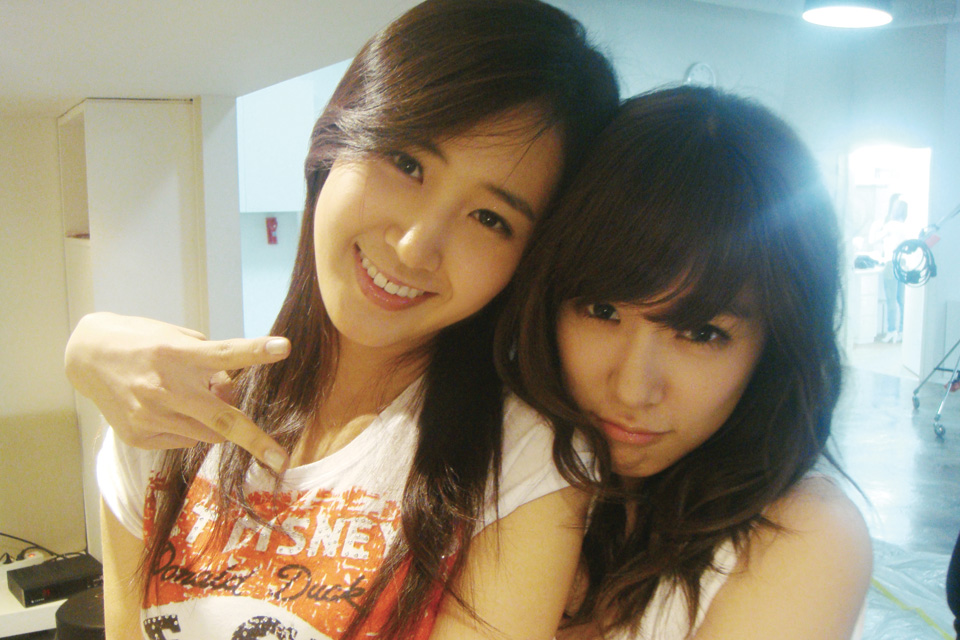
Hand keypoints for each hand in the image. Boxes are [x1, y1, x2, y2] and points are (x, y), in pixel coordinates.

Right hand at [64, 312, 289, 471]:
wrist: (87, 357)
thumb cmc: (144, 343)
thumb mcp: (179, 341)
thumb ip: (210, 366)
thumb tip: (231, 395)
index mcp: (177, 355)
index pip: (225, 353)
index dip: (256, 351)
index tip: (284, 347)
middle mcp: (164, 388)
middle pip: (222, 419)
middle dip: (255, 440)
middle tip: (281, 459)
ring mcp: (149, 416)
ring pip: (207, 434)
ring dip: (216, 422)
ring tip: (195, 398)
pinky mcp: (138, 436)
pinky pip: (184, 440)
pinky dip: (189, 427)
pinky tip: (168, 409)